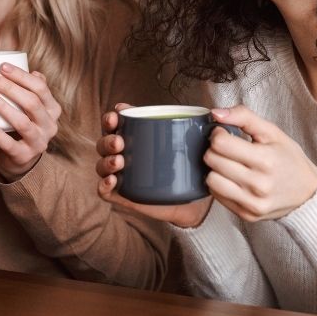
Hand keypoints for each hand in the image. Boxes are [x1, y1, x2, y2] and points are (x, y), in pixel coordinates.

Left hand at [0, 63, 61, 182]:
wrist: (21, 160)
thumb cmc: (23, 125)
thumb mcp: (31, 109)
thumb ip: (32, 91)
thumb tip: (33, 71)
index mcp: (52, 109)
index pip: (40, 88)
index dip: (21, 76)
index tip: (1, 66)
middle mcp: (50, 125)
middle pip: (31, 102)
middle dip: (9, 88)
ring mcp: (39, 142)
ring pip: (22, 122)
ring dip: (2, 106)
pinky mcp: (25, 156)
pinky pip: (9, 143)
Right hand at [95, 104, 212, 228]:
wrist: (194, 201)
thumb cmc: (190, 166)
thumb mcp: (195, 145)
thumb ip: (202, 129)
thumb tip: (215, 115)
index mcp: (136, 136)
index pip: (115, 122)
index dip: (112, 117)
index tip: (118, 114)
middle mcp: (124, 153)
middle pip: (104, 143)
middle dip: (108, 140)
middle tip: (120, 142)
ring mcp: (122, 175)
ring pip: (101, 165)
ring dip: (106, 161)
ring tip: (119, 161)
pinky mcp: (123, 195)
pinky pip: (104, 191)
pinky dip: (103, 185)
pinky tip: (113, 181)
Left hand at [204, 105, 316, 221]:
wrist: (308, 194)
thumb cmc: (289, 159)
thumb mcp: (272, 132)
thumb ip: (244, 117)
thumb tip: (215, 113)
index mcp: (266, 160)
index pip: (220, 143)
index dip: (218, 134)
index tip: (225, 134)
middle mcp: (258, 184)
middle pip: (212, 160)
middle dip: (214, 150)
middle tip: (226, 148)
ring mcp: (252, 202)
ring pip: (210, 180)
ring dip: (214, 169)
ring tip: (228, 164)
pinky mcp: (246, 215)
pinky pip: (217, 196)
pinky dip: (220, 184)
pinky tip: (232, 179)